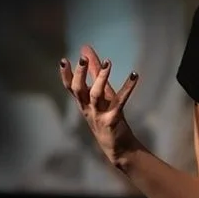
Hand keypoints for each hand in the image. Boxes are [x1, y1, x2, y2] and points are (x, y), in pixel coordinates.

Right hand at [60, 44, 140, 164]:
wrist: (119, 148)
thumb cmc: (108, 117)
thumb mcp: (100, 94)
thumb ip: (94, 72)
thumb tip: (85, 49)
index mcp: (83, 103)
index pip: (70, 87)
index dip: (65, 75)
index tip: (63, 60)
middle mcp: (88, 109)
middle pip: (78, 90)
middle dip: (80, 74)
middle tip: (83, 59)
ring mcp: (99, 115)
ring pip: (95, 95)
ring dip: (101, 78)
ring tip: (108, 63)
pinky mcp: (113, 120)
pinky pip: (120, 101)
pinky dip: (128, 87)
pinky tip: (134, 75)